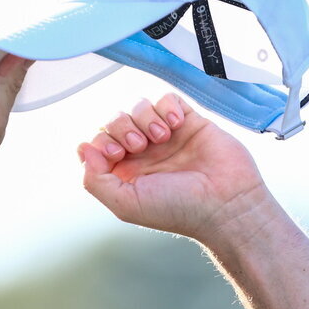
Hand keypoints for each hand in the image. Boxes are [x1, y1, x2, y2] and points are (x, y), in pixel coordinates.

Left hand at [78, 94, 270, 246]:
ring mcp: (165, 137)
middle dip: (122, 127)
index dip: (101, 142)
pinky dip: (167, 106)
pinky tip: (176, 125)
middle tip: (140, 145)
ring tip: (163, 137)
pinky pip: (167, 99)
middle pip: (116, 121)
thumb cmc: (177, 209)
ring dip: (146, 117)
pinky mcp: (189, 122)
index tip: (117, 154)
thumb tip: (83, 148)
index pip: (98, 143)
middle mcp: (143, 154)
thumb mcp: (126, 204)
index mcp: (125, 173)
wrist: (225, 203)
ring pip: (139, 106)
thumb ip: (95, 180)